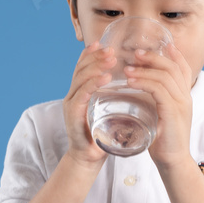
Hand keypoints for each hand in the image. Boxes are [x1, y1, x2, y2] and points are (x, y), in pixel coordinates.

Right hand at [62, 41, 114, 169]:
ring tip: (110, 59)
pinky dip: (93, 84)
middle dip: (96, 56)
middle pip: (81, 69)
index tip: (103, 43)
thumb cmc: (101, 135)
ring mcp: (71, 105)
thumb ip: (113, 97)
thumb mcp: (108, 111)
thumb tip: (132, 84)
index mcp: (80, 92)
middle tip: (111, 49)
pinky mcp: (73, 115)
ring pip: (81, 78)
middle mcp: (72, 95)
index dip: (92, 54)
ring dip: (96, 66)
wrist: (89, 159)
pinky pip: (82, 95)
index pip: (82, 68)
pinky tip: (105, 78)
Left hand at [124, 42, 193, 169]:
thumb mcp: (160, 114)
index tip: (161, 45)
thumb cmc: (163, 140)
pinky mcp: (173, 112)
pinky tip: (131, 82)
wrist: (173, 161)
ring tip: (128, 69)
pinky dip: (143, 83)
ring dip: (144, 70)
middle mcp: (186, 97)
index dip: (174, 54)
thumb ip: (156, 100)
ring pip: (165, 76)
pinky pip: (159, 90)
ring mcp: (182, 104)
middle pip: (173, 67)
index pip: (183, 68)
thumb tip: (140, 88)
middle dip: (154, 57)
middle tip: (136, 53)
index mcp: (185, 96)